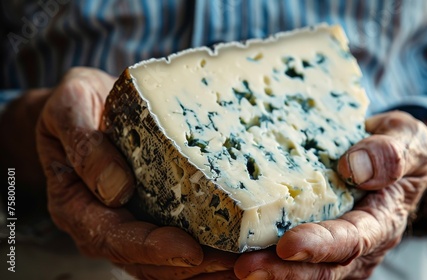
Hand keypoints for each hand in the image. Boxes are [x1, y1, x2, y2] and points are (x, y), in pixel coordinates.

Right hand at [36, 67, 237, 278]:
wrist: (84, 107)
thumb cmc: (76, 105)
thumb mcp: (70, 109)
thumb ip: (85, 145)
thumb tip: (116, 187)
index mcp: (77, 204)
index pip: (112, 237)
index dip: (151, 248)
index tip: (190, 251)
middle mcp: (103, 222)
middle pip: (144, 260)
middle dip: (190, 266)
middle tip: (231, 264)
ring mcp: (129, 220)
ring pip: (164, 260)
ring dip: (204, 266)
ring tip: (243, 262)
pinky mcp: (151, 211)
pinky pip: (178, 239)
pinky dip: (207, 248)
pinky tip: (238, 247)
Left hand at [234, 111, 426, 278]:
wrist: (393, 161)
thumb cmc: (398, 148)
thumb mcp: (407, 139)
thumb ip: (390, 152)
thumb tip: (355, 167)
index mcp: (381, 221)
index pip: (351, 241)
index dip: (320, 245)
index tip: (288, 245)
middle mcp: (359, 246)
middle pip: (321, 270)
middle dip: (282, 272)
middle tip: (244, 268)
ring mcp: (338, 251)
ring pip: (303, 272)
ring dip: (267, 273)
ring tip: (228, 266)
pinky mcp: (318, 246)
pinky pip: (291, 261)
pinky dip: (264, 261)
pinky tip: (228, 257)